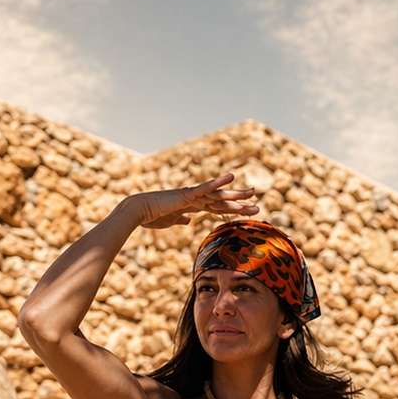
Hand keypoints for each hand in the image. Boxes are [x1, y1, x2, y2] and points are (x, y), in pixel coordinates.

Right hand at [128, 171, 260, 230]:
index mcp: (193, 205)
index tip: (247, 212)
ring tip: (252, 192)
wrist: (139, 211)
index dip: (232, 210)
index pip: (217, 208)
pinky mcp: (186, 195)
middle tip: (257, 203)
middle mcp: (196, 198)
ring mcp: (192, 195)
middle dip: (240, 202)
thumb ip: (181, 219)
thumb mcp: (171, 221)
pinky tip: (230, 177)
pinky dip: (217, 183)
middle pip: (222, 201)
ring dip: (236, 195)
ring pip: (218, 196)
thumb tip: (189, 221)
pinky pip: (205, 188)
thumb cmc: (152, 216)